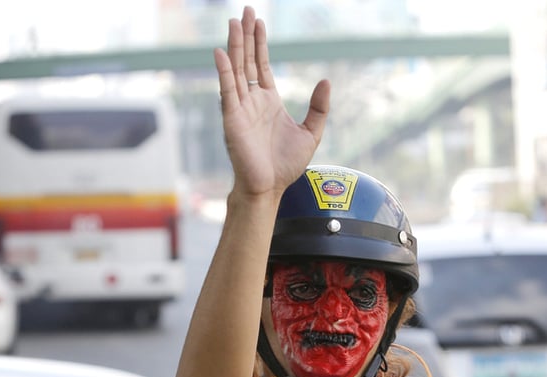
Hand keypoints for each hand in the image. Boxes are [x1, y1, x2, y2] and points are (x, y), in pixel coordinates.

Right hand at [214, 6, 329, 198]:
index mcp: (268, 101)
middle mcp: (252, 101)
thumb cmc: (286, 165)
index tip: (259, 22)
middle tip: (246, 11)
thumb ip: (319, 108)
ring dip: (235, 46)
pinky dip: (224, 71)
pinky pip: (227, 90)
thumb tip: (325, 81)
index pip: (261, 65)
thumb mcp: (311, 133)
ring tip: (234, 22)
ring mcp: (240, 108)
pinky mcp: (232, 119)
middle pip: (247, 60)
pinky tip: (221, 53)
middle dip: (246, 36)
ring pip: (236, 70)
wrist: (270, 187)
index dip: (260, 43)